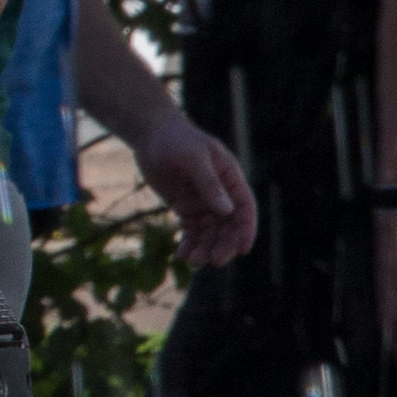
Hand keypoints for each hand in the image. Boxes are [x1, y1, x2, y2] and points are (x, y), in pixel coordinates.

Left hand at [135, 116, 260, 266]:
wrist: (150, 135)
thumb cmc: (176, 140)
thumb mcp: (193, 158)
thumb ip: (209, 184)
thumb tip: (227, 211)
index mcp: (231, 178)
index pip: (245, 208)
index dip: (246, 229)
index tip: (243, 249)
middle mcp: (221, 194)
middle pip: (229, 226)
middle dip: (223, 244)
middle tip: (214, 261)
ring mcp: (203, 202)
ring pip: (210, 232)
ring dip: (205, 248)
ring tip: (193, 261)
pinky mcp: (186, 208)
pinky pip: (192, 231)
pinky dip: (189, 243)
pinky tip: (182, 254)